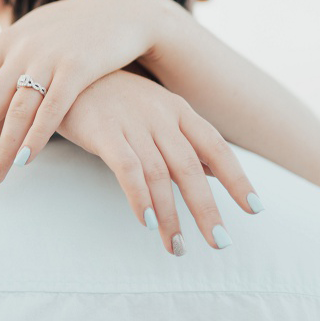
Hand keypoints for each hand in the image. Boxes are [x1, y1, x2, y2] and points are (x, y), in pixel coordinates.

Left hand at [0, 0, 179, 183]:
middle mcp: (21, 49)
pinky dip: (36, 137)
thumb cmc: (71, 29)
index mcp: (5, 43)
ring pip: (17, 111)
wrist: (125, 10)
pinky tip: (25, 161)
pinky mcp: (78, 67)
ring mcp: (48, 57)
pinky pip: (52, 109)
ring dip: (3, 150)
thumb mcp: (26, 35)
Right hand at [55, 70, 261, 254]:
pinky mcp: (104, 132)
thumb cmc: (114, 98)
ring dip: (171, 216)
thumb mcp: (155, 112)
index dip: (237, 178)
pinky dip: (139, 198)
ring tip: (178, 247)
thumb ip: (185, 141)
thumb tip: (216, 171)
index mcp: (178, 111)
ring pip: (160, 175)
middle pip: (191, 168)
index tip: (254, 209)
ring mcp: (133, 123)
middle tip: (220, 243)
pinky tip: (147, 223)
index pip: (216, 147)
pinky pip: (128, 169)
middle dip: (207, 209)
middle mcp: (161, 116)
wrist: (66, 73)